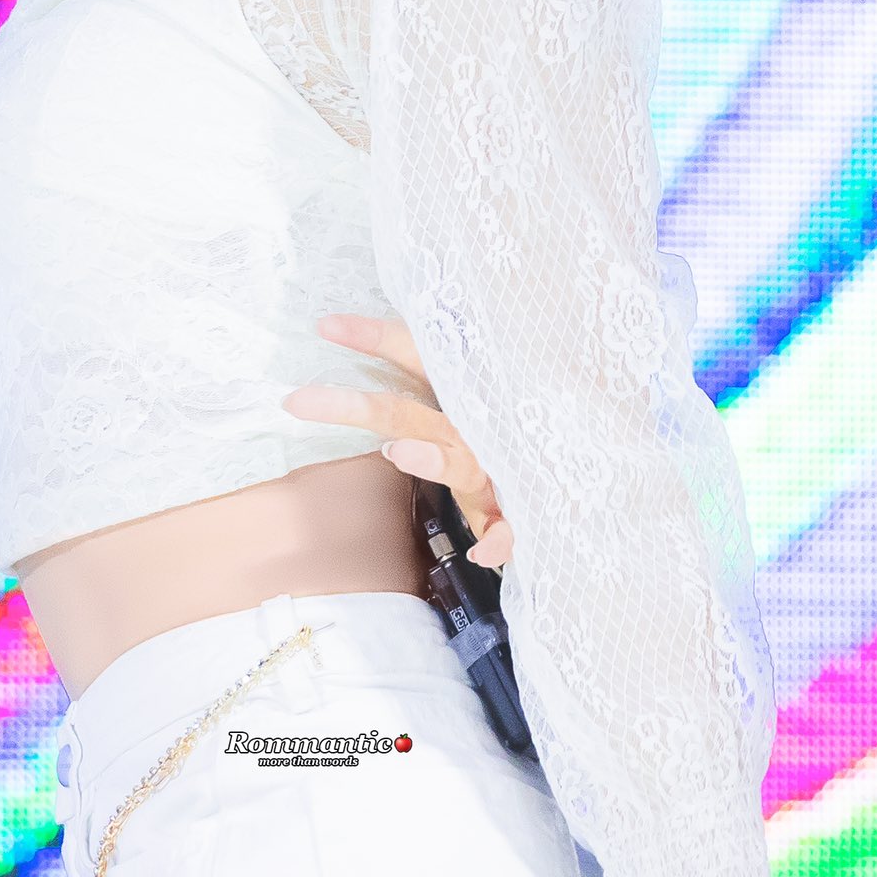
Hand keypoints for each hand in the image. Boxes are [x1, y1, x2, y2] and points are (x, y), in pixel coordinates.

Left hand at [280, 311, 514, 567]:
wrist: (581, 452)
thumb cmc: (509, 420)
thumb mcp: (470, 392)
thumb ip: (413, 363)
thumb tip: (330, 325)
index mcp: (459, 391)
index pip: (413, 353)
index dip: (374, 337)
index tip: (324, 324)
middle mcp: (471, 426)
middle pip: (404, 412)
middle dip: (356, 407)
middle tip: (296, 401)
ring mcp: (495, 466)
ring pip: (457, 463)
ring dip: (431, 460)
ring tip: (399, 453)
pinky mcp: (519, 508)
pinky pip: (514, 526)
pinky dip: (504, 537)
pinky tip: (485, 551)